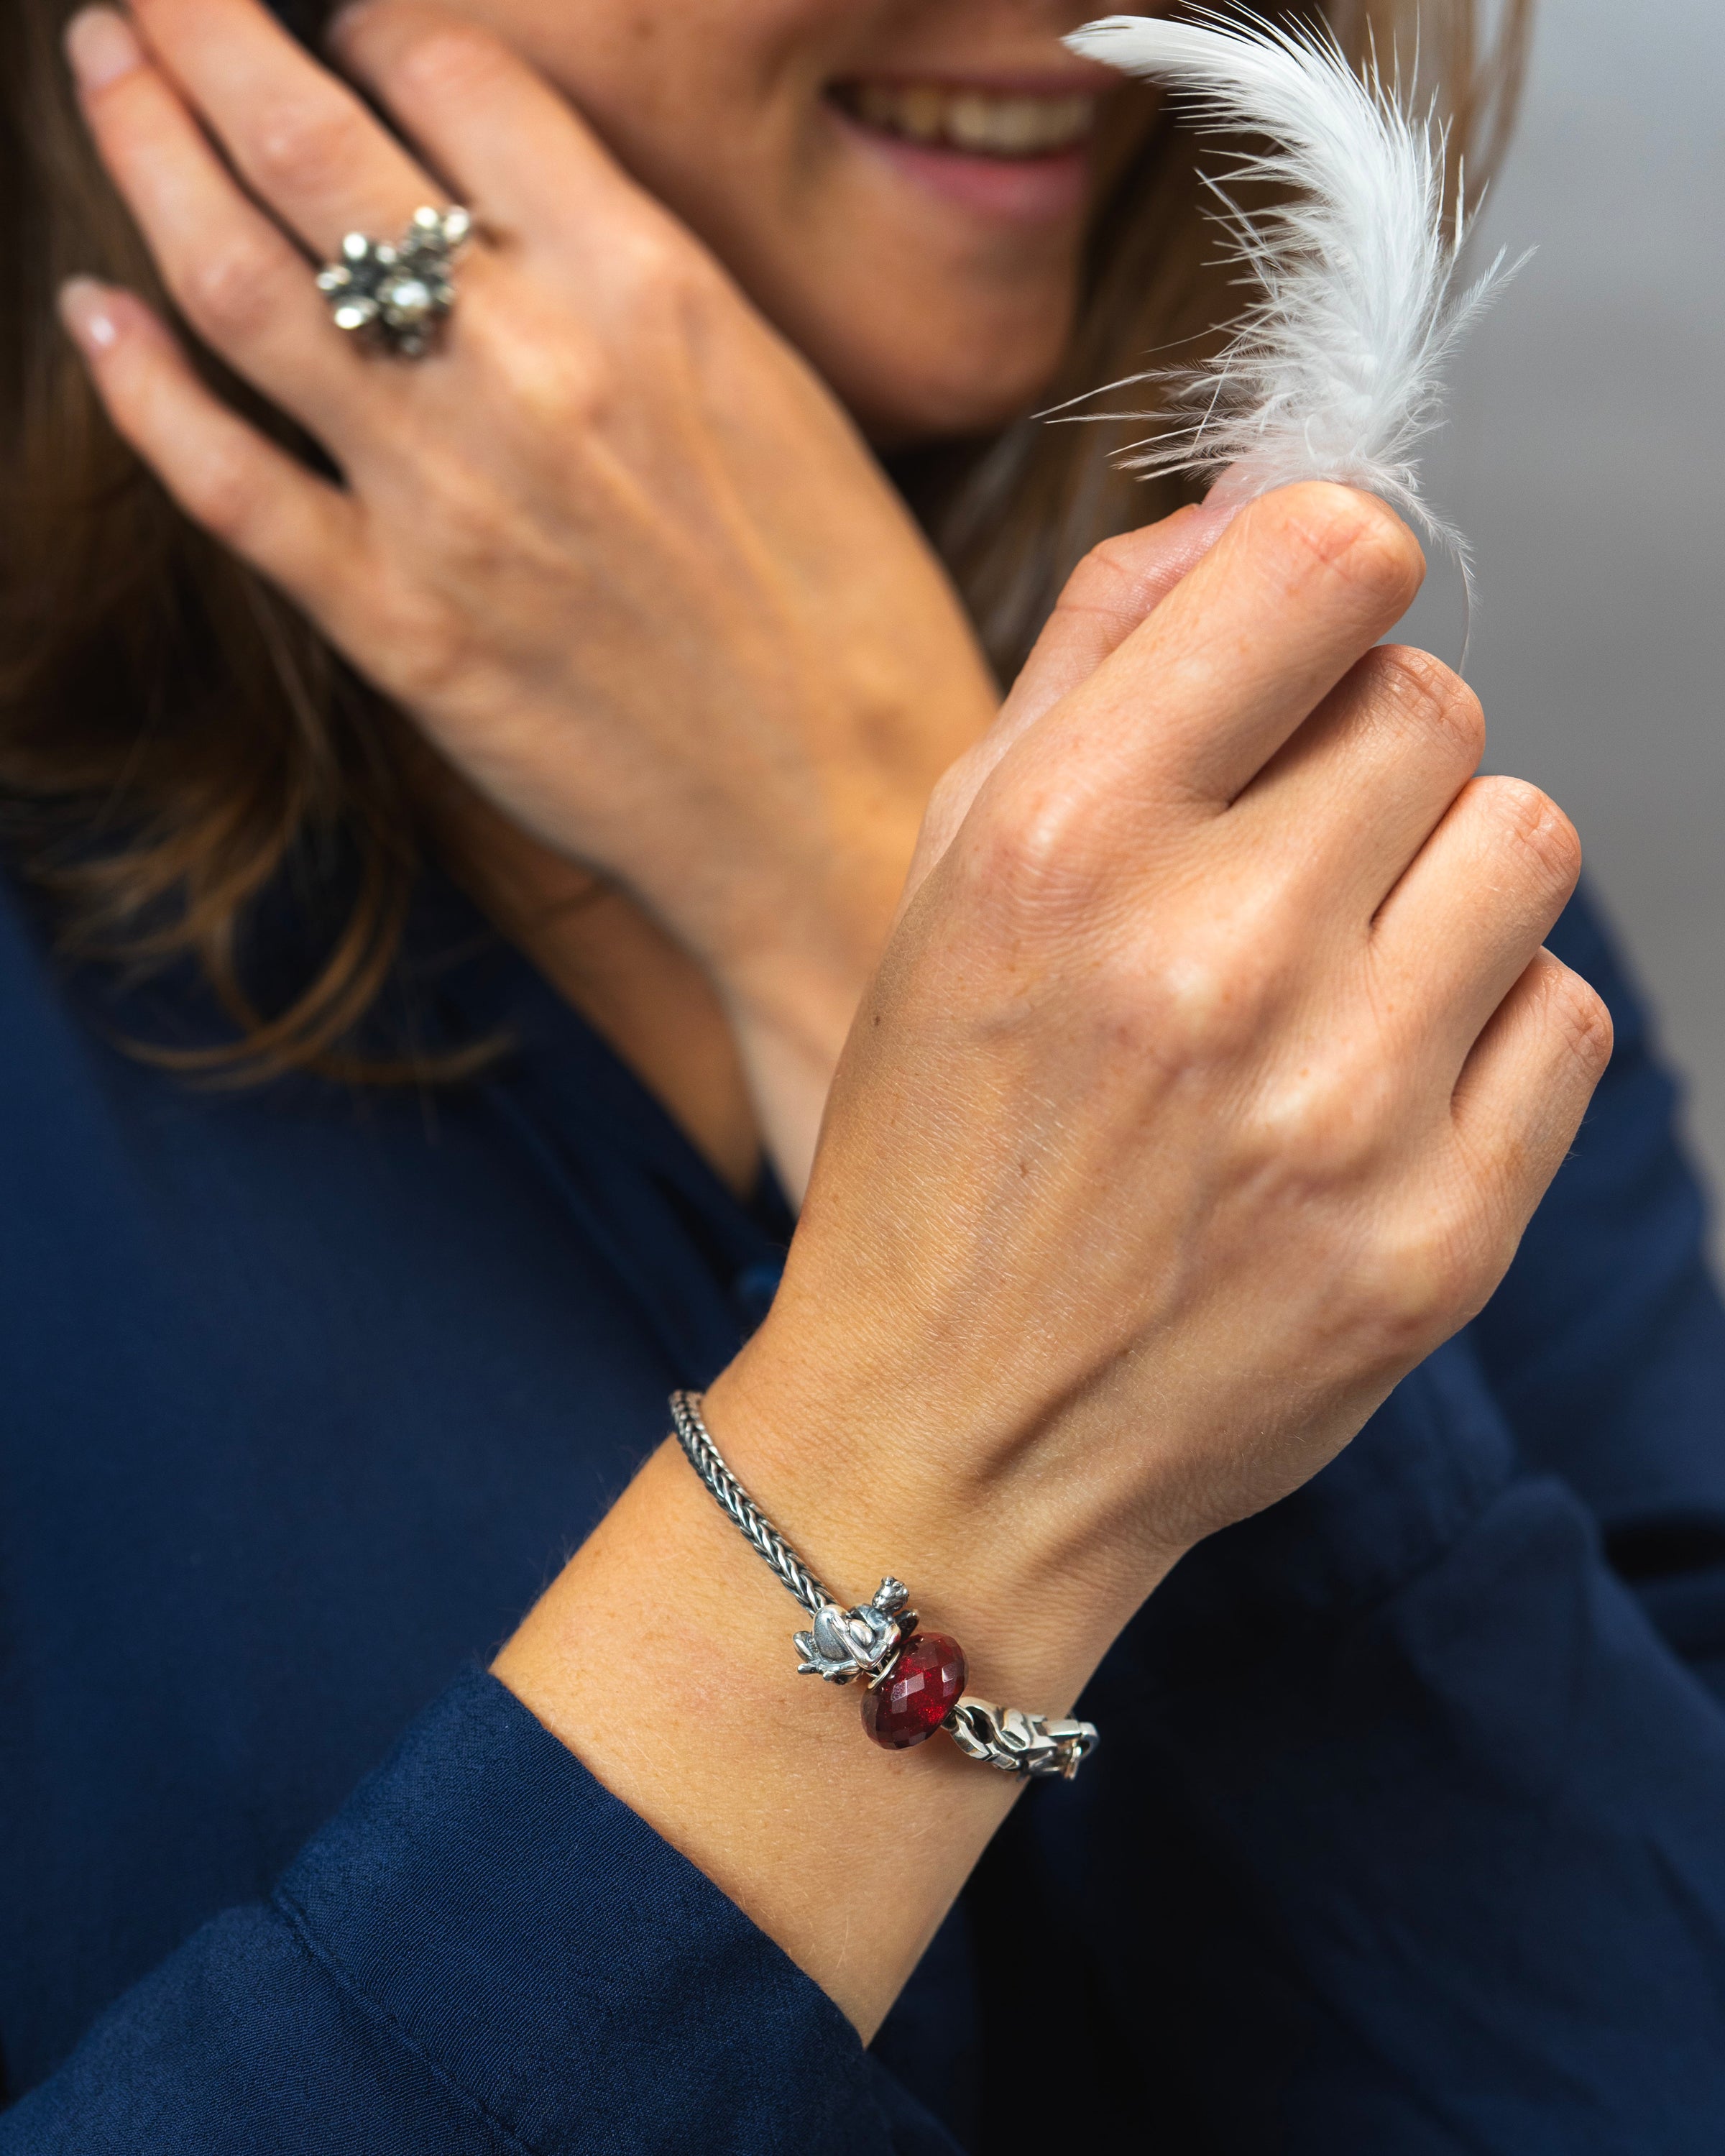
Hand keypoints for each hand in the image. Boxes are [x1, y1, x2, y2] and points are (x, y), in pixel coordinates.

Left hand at [61, 0, 999, 1187]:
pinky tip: (94, 317)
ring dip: (149, 154)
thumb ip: (647, 285)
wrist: (845, 819)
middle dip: (210, 32)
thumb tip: (531, 204)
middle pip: (319, 143)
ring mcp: (450, 502)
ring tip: (105, 75)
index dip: (374, 24)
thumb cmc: (853, 620)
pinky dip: (143, 388)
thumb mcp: (789, 398)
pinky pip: (230, 482)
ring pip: (244, 285)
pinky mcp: (401, 629)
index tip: (340, 26)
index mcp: (658, 290)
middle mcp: (535, 369)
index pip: (459, 77)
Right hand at [721, 485, 1605, 1658]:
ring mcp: (1344, 1109)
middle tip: (1276, 865)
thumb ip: (1102, 656)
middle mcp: (1215, 960)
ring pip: (1525, 839)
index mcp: (1066, 842)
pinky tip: (1370, 1089)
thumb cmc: (936, 1142)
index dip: (1330, 577)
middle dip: (1362, 756)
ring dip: (1436, 883)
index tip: (1303, 643)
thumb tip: (1267, 498)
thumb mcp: (951, 871)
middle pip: (1435, 702)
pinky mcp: (1440, 1235)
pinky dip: (1480, 1027)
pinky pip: (1561, 1012)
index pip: (1330, 559)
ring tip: (1329, 979)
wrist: (951, 1438)